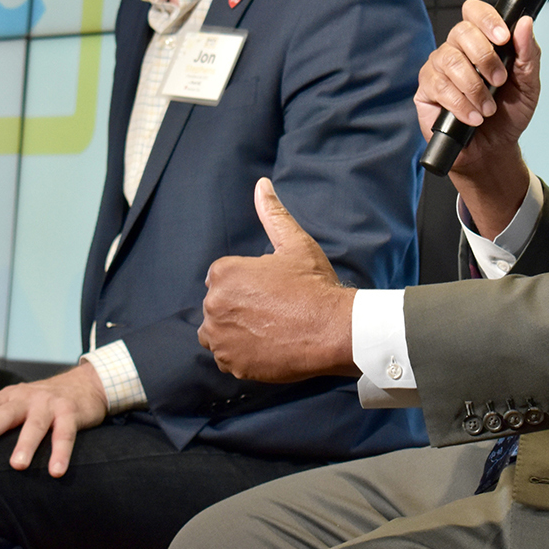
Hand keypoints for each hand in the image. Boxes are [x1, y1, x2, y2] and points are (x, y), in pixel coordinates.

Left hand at [0, 362, 107, 477]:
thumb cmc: (45, 401)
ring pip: (35, 425)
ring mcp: (49, 405)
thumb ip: (1, 417)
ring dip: (26, 445)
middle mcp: (28, 398)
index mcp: (11, 397)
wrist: (87, 383)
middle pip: (7, 413)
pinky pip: (65, 435)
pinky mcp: (71, 413)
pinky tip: (56, 471)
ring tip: (18, 466)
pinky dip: (60, 454)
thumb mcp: (21, 402)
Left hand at [198, 179, 356, 382]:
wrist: (334, 330)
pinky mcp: (230, 363)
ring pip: (217, 333)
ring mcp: (220, 337)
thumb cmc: (315, 285)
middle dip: (239, 307)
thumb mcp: (295, 244)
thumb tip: (261, 185)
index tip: (270, 292)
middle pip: (219, 305)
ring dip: (235, 331)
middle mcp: (214, 304)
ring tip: (267, 330)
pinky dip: (240, 355)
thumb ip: (272, 214)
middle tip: (273, 312)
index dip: (248, 285)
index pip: (222, 278)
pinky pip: (226, 358)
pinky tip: (265, 347)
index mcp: (224, 273)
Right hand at [415, 0, 539, 234]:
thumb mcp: (528, 85)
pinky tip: (472, 117)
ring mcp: (438, 68)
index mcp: (481, 42)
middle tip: (499, 80)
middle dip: (484, 57)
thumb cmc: (508, 116)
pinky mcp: (426, 90)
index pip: (474, 11)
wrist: (493, 150)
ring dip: (474, 86)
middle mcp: (457, 50)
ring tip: (487, 108)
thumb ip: (528, 54)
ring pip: (449, 60)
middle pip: (460, 32)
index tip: (503, 38)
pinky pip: (438, 86)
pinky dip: (460, 103)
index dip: (487, 19)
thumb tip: (525, 23)